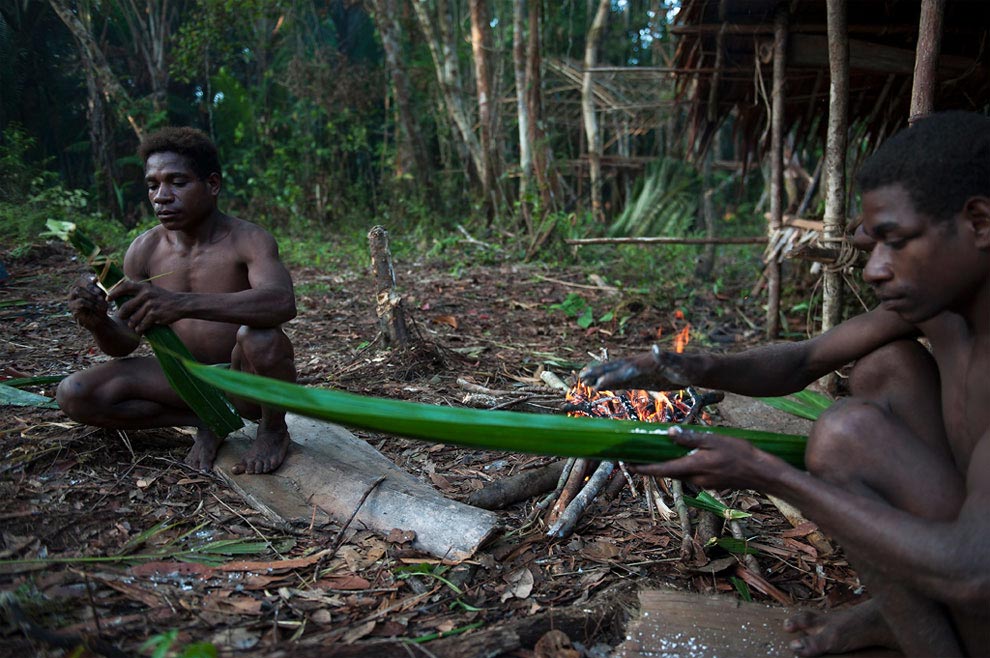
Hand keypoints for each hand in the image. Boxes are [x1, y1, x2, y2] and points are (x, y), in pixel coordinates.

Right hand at [68, 275, 108, 330]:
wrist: (100, 321)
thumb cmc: (101, 306)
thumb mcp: (102, 295)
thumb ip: (98, 287)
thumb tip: (96, 278)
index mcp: (81, 286)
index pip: (81, 278)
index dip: (89, 279)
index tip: (97, 280)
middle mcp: (74, 291)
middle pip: (78, 283)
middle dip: (90, 286)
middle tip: (99, 292)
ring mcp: (71, 299)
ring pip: (78, 291)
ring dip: (91, 295)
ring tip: (100, 301)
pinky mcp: (72, 307)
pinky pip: (80, 301)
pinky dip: (90, 303)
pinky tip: (97, 307)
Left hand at [108, 279, 184, 332]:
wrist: (181, 304)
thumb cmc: (163, 298)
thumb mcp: (151, 291)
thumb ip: (138, 293)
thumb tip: (121, 298)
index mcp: (144, 287)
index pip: (125, 287)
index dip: (114, 292)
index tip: (108, 298)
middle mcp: (146, 294)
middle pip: (126, 306)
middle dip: (122, 314)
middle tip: (121, 317)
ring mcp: (150, 304)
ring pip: (133, 318)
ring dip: (132, 324)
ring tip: (133, 325)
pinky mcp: (155, 314)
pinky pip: (142, 324)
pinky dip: (140, 328)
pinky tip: (140, 330)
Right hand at [579, 346, 692, 390]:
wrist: (695, 368)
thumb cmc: (689, 368)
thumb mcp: (681, 364)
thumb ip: (667, 357)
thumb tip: (655, 348)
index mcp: (646, 362)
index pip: (624, 370)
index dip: (610, 377)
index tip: (597, 385)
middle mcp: (639, 364)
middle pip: (615, 368)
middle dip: (598, 373)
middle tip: (581, 377)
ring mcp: (639, 371)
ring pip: (616, 373)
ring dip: (600, 377)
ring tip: (584, 380)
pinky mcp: (642, 378)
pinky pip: (623, 381)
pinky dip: (611, 383)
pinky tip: (601, 388)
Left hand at [630, 426, 787, 490]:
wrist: (762, 473)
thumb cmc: (740, 454)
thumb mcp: (714, 440)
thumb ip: (691, 437)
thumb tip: (669, 432)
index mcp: (693, 466)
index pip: (661, 469)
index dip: (643, 468)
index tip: (628, 465)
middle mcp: (695, 478)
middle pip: (668, 473)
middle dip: (652, 467)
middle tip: (637, 458)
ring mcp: (704, 483)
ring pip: (681, 474)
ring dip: (669, 466)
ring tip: (659, 454)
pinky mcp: (712, 484)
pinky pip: (693, 475)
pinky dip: (685, 467)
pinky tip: (687, 457)